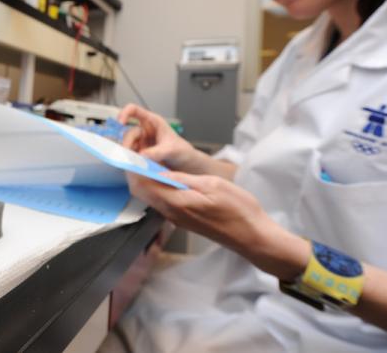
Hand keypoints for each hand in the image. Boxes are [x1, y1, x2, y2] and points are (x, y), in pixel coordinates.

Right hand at [118, 104, 196, 170]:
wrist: (185, 164)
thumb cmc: (182, 151)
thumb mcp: (171, 150)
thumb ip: (157, 152)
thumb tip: (141, 155)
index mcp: (152, 121)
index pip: (133, 110)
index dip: (124, 113)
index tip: (120, 123)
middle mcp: (144, 130)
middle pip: (127, 131)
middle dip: (126, 141)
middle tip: (127, 153)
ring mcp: (140, 142)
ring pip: (126, 143)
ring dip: (126, 152)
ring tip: (131, 161)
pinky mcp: (138, 153)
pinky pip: (129, 153)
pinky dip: (128, 158)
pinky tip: (132, 164)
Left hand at [127, 171, 308, 279]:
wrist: (252, 237)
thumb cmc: (239, 210)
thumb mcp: (212, 185)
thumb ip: (183, 179)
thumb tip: (158, 171)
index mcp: (176, 203)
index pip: (142, 185)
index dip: (134, 167)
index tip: (134, 151)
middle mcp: (171, 213)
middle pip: (141, 192)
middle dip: (136, 173)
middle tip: (141, 154)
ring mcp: (176, 218)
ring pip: (150, 198)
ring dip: (145, 180)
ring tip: (151, 161)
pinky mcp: (183, 220)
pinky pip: (161, 203)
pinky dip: (157, 188)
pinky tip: (165, 177)